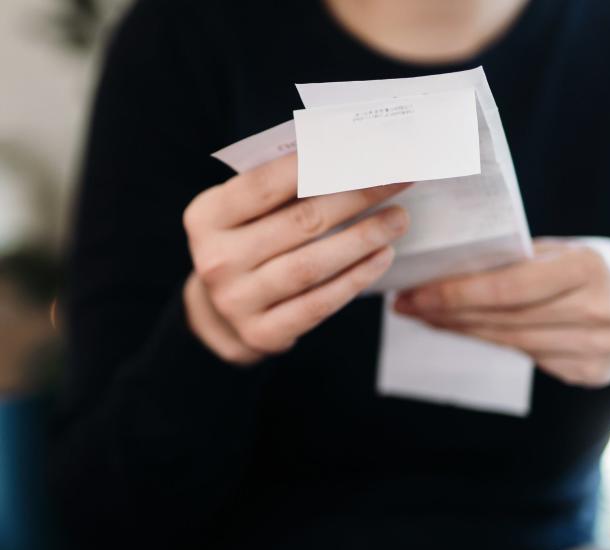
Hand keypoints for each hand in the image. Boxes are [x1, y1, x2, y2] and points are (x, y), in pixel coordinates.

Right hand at [182, 153, 410, 363]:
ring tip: (398, 220)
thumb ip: (281, 186)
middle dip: (356, 197)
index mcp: (207, 216)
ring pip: (312, 265)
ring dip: (362, 239)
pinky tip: (382, 256)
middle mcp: (217, 259)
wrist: (220, 313)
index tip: (362, 151)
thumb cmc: (247, 245)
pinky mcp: (263, 333)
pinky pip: (319, 303)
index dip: (317, 164)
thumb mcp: (246, 212)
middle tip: (396, 180)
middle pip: (300, 222)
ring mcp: (237, 301)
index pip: (265, 184)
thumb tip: (347, 154)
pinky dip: (356, 278)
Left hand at [394, 237, 609, 386]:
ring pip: (510, 343)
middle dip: (447, 314)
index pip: (507, 288)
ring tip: (428, 317)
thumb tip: (461, 271)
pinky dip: (498, 343)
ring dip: (463, 331)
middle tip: (407, 305)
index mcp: (589, 270)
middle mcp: (594, 315)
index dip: (455, 294)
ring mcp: (593, 352)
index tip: (414, 293)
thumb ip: (529, 261)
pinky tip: (471, 332)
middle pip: (501, 321)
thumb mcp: (580, 249)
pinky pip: (529, 358)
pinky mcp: (588, 376)